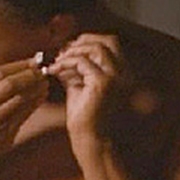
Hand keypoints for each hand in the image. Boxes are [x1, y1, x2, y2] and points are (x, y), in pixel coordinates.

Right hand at [0, 60, 47, 164]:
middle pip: (8, 83)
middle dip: (29, 75)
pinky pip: (24, 113)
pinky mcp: (5, 132)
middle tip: (42, 71)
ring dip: (35, 88)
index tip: (32, 61)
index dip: (18, 65)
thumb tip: (20, 68)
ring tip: (45, 82)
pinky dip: (35, 102)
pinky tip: (42, 96)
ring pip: (19, 98)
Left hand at [45, 34, 133, 148]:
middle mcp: (125, 74)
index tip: (70, 48)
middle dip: (83, 41)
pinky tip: (55, 71)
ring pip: (95, 49)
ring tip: (58, 62)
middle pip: (108, 41)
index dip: (90, 40)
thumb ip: (78, 67)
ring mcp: (117, 78)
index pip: (111, 44)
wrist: (90, 139)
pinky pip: (82, 62)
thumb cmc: (86, 117)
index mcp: (123, 74)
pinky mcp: (103, 84)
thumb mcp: (81, 84)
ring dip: (72, 52)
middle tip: (64, 52)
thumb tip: (65, 51)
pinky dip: (65, 63)